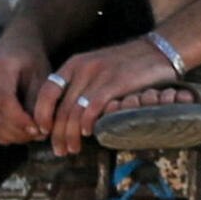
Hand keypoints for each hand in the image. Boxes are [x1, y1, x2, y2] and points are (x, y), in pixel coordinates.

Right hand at [0, 30, 58, 147]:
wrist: (15, 46)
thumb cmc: (33, 60)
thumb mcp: (42, 74)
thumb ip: (38, 99)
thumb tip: (38, 128)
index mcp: (2, 67)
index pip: (3, 99)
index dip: (20, 119)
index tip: (37, 128)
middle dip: (19, 131)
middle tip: (40, 135)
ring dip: (12, 136)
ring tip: (32, 135)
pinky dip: (3, 135)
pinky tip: (20, 134)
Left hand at [46, 34, 194, 147]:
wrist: (159, 49)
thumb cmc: (128, 64)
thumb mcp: (97, 67)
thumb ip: (81, 85)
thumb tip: (66, 114)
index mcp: (74, 64)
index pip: (46, 92)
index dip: (41, 114)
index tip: (42, 132)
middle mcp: (82, 68)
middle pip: (60, 107)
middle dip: (56, 133)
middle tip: (58, 150)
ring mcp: (99, 75)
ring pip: (73, 112)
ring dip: (70, 134)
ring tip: (72, 148)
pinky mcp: (115, 83)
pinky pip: (92, 108)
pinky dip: (87, 124)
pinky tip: (87, 133)